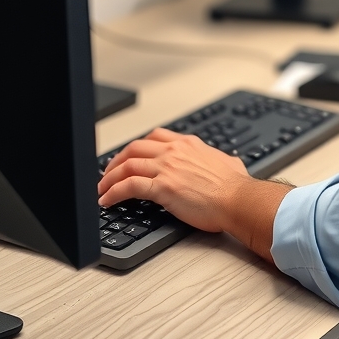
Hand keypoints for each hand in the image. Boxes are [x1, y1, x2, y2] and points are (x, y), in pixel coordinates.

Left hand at [97, 128, 293, 261]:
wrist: (238, 199)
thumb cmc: (235, 186)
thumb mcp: (227, 161)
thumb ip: (218, 159)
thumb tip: (226, 163)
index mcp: (188, 144)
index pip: (154, 137)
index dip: (136, 147)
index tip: (128, 156)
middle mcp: (174, 152)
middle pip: (134, 148)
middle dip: (116, 160)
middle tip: (108, 173)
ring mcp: (167, 168)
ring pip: (127, 166)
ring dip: (109, 178)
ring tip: (101, 189)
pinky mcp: (162, 188)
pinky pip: (129, 187)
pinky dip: (113, 193)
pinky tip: (107, 200)